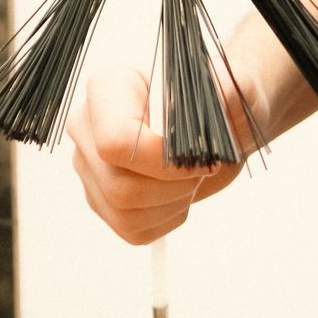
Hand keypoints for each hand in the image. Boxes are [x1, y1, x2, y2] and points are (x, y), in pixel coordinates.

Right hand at [67, 62, 262, 244]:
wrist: (218, 127)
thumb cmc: (219, 104)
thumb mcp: (231, 90)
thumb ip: (222, 95)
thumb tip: (213, 115)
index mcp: (107, 88)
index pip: (115, 142)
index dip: (163, 163)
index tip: (201, 159)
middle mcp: (86, 127)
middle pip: (118, 185)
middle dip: (174, 187)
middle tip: (202, 168)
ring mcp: (90, 167)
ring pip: (125, 211)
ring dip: (174, 202)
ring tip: (191, 177)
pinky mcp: (103, 201)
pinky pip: (133, 228)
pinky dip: (167, 218)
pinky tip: (179, 192)